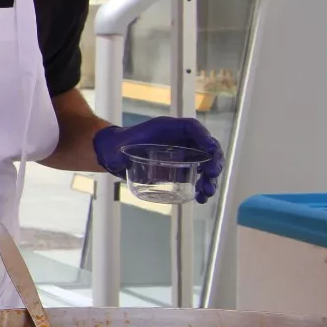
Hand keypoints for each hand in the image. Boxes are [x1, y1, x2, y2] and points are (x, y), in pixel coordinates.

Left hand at [94, 117, 223, 202]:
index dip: (205, 139)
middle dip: (213, 162)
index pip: (193, 128)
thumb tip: (129, 162)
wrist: (113, 154)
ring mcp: (181, 154)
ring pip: (205, 164)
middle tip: (211, 176)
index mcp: (168, 128)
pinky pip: (197, 176)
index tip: (211, 152)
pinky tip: (200, 197)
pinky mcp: (179, 168)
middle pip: (205, 147)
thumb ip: (125, 153)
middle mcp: (179, 140)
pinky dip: (202, 186)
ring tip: (206, 193)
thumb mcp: (120, 144)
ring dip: (210, 178)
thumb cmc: (117, 145)